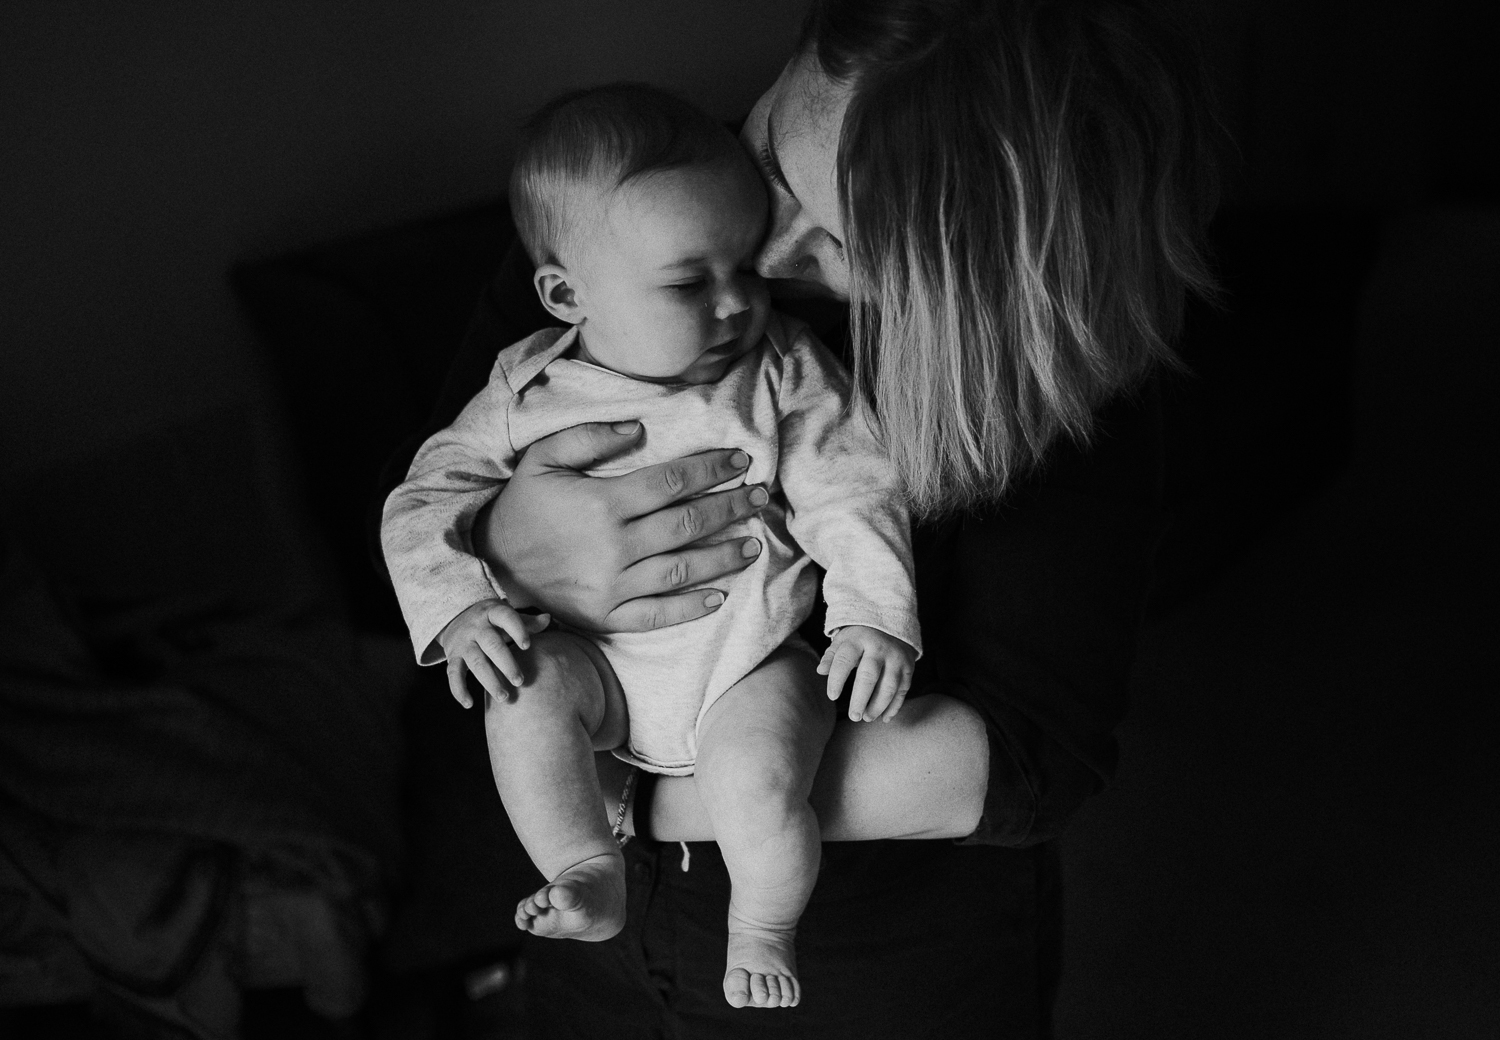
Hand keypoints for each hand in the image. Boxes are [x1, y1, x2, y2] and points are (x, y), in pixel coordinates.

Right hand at [436, 599, 550, 707]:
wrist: (456, 616)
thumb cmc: (491, 620)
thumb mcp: (506, 615)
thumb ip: (527, 622)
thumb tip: (548, 619)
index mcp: (492, 613)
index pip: (506, 618)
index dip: (516, 630)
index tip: (527, 646)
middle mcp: (476, 627)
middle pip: (492, 645)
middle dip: (506, 664)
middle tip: (520, 681)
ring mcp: (463, 642)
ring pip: (476, 662)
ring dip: (489, 681)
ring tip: (504, 697)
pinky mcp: (453, 656)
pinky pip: (453, 674)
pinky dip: (458, 690)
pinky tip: (469, 704)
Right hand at [473, 421, 768, 633]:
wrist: (490, 564)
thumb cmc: (523, 506)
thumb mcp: (543, 459)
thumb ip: (589, 438)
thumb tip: (638, 429)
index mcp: (603, 503)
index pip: (671, 482)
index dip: (711, 469)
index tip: (741, 460)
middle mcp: (614, 546)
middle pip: (687, 524)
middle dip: (731, 507)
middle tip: (761, 496)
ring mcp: (612, 586)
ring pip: (682, 570)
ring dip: (723, 557)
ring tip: (753, 544)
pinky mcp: (607, 615)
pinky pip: (658, 615)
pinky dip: (691, 607)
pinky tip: (720, 596)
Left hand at [818, 626, 916, 722]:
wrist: (894, 624)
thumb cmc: (861, 637)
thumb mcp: (844, 640)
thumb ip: (832, 656)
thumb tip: (820, 671)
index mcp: (858, 639)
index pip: (844, 661)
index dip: (837, 679)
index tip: (832, 696)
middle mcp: (879, 648)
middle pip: (869, 676)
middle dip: (860, 699)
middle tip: (853, 716)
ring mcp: (896, 658)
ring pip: (889, 686)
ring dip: (878, 706)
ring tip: (866, 717)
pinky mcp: (908, 667)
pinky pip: (902, 690)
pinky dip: (894, 706)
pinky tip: (884, 718)